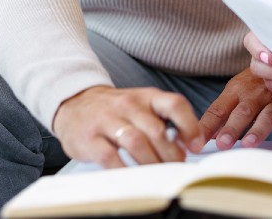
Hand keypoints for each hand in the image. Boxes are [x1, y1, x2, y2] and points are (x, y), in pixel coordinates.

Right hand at [52, 85, 199, 167]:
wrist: (75, 103)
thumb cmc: (116, 109)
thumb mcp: (142, 105)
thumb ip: (165, 120)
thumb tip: (188, 143)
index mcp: (146, 96)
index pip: (174, 105)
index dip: (189, 126)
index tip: (196, 145)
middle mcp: (128, 105)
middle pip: (156, 130)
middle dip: (171, 153)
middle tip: (177, 166)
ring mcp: (107, 121)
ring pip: (136, 142)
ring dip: (152, 162)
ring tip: (158, 172)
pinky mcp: (90, 139)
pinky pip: (110, 157)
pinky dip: (125, 169)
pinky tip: (133, 175)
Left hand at [195, 68, 271, 149]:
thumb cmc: (256, 90)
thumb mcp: (236, 97)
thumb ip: (219, 117)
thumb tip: (197, 137)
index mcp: (236, 91)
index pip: (218, 110)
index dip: (207, 126)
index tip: (196, 143)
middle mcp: (256, 94)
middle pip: (243, 111)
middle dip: (233, 128)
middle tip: (223, 144)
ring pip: (268, 114)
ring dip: (259, 129)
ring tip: (250, 143)